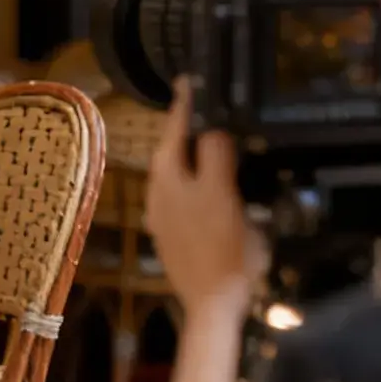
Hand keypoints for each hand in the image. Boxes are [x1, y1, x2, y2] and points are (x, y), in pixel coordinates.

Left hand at [145, 83, 254, 312]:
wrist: (213, 303)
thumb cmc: (223, 248)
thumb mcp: (223, 193)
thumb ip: (214, 155)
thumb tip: (211, 127)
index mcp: (167, 173)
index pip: (176, 124)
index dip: (186, 100)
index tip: (189, 78)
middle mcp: (157, 189)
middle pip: (175, 147)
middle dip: (191, 128)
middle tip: (209, 108)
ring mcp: (162, 214)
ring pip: (180, 171)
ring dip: (195, 156)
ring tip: (215, 144)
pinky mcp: (173, 233)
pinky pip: (186, 195)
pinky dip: (198, 182)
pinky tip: (214, 186)